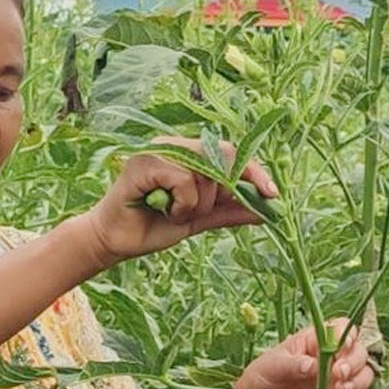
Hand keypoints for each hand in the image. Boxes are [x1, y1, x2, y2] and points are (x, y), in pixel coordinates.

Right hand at [83, 135, 278, 262]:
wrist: (116, 243)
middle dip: (222, 192)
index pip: (231, 153)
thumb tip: (267, 210)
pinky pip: (184, 180)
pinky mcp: (145, 162)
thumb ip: (230, 211)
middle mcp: (174, 145)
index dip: (254, 171)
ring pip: (205, 171)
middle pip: (223, 156)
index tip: (273, 194)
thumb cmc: (153, 227)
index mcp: (188, 153)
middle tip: (198, 213)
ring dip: (197, 204)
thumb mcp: (200, 220)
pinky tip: (163, 210)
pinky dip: (182, 204)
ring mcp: (158, 150)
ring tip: (174, 213)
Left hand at [228, 318, 375, 388]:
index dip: (348, 334)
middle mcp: (330, 358)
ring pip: (363, 376)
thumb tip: (312, 365)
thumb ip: (293, 364)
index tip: (343, 346)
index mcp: (315, 341)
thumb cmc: (260, 377)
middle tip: (338, 373)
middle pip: (359, 352)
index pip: (342, 329)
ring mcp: (335, 381)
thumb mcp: (272, 365)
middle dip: (354, 362)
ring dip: (358, 382)